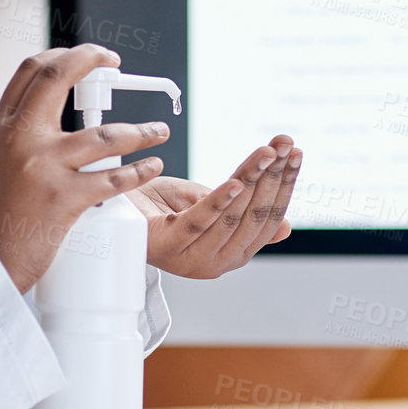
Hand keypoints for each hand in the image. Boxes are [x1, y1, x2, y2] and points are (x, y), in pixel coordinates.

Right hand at [0, 45, 170, 292]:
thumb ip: (20, 135)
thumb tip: (52, 113)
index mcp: (1, 129)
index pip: (30, 70)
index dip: (63, 55)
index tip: (86, 56)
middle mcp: (19, 140)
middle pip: (58, 78)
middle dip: (92, 60)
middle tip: (114, 64)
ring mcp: (42, 167)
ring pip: (103, 134)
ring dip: (141, 132)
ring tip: (159, 133)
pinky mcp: (64, 199)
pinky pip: (113, 178)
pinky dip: (139, 171)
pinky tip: (151, 167)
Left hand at [124, 135, 299, 279]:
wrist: (112, 209)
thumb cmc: (157, 207)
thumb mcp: (209, 207)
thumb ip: (243, 213)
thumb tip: (285, 227)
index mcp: (231, 254)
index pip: (268, 219)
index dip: (284, 185)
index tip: (295, 154)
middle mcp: (216, 263)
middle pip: (255, 216)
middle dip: (274, 176)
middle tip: (285, 145)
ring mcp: (191, 259)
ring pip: (232, 215)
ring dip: (253, 179)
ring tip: (266, 153)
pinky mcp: (167, 246)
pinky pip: (200, 220)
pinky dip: (219, 200)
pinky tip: (235, 181)